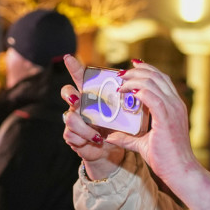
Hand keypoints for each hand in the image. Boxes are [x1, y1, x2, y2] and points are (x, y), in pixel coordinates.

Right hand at [61, 56, 123, 172]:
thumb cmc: (116, 129)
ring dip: (83, 126)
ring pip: (70, 117)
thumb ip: (130, 102)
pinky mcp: (73, 137)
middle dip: (69, 94)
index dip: (75, 68)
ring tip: (96, 134)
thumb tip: (142, 88)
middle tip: (76, 98)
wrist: (108, 152)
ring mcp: (74, 120)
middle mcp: (80, 106)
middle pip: (67, 92)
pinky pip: (72, 135)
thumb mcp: (125, 115)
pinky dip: (85, 138)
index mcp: (92, 97)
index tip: (69, 57)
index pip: (82, 79)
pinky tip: (97, 140)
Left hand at [89, 59, 198, 188]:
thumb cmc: (166, 159)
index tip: (129, 70)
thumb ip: (128, 138)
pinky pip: (151, 96)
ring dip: (133, 79)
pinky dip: (138, 90)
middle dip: (136, 71)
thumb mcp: (144, 144)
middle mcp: (176, 104)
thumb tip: (109, 136)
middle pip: (157, 76)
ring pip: (152, 82)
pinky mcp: (166, 118)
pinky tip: (127, 92)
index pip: (162, 79)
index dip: (146, 70)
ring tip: (119, 83)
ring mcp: (173, 110)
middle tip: (120, 75)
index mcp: (175, 106)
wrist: (180, 171)